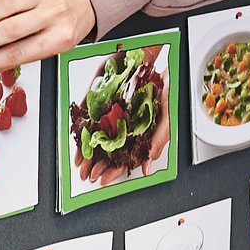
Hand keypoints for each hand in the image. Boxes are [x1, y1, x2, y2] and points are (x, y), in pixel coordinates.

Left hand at [74, 57, 169, 186]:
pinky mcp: (111, 104)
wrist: (164, 71)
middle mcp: (130, 128)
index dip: (114, 170)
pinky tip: (82, 135)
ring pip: (102, 138)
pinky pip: (96, 118)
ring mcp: (120, 117)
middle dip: (99, 164)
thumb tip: (147, 167)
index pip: (126, 159)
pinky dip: (88, 128)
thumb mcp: (167, 120)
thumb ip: (157, 143)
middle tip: (87, 174)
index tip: (103, 179)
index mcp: (142, 137)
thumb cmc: (169, 94)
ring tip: (81, 162)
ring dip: (91, 151)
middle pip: (111, 152)